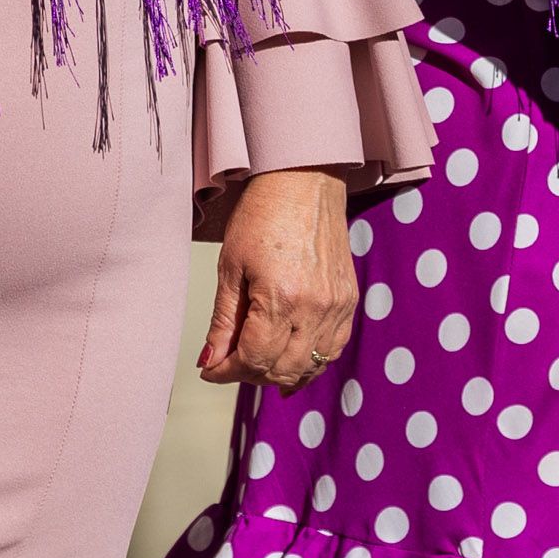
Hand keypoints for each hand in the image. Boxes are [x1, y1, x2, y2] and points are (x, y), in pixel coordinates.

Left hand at [201, 167, 356, 389]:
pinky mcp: (348, 301)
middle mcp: (315, 308)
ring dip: (280, 374)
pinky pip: (332, 350)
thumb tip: (210, 361)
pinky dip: (309, 362)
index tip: (210, 369)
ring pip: (310, 367)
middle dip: (250, 375)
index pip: (254, 359)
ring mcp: (337, 307)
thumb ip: (223, 321)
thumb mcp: (230, 266)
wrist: (304, 182)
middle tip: (228, 363)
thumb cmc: (262, 215)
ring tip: (256, 363)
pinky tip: (290, 360)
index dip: (226, 371)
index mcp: (281, 297)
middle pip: (282, 370)